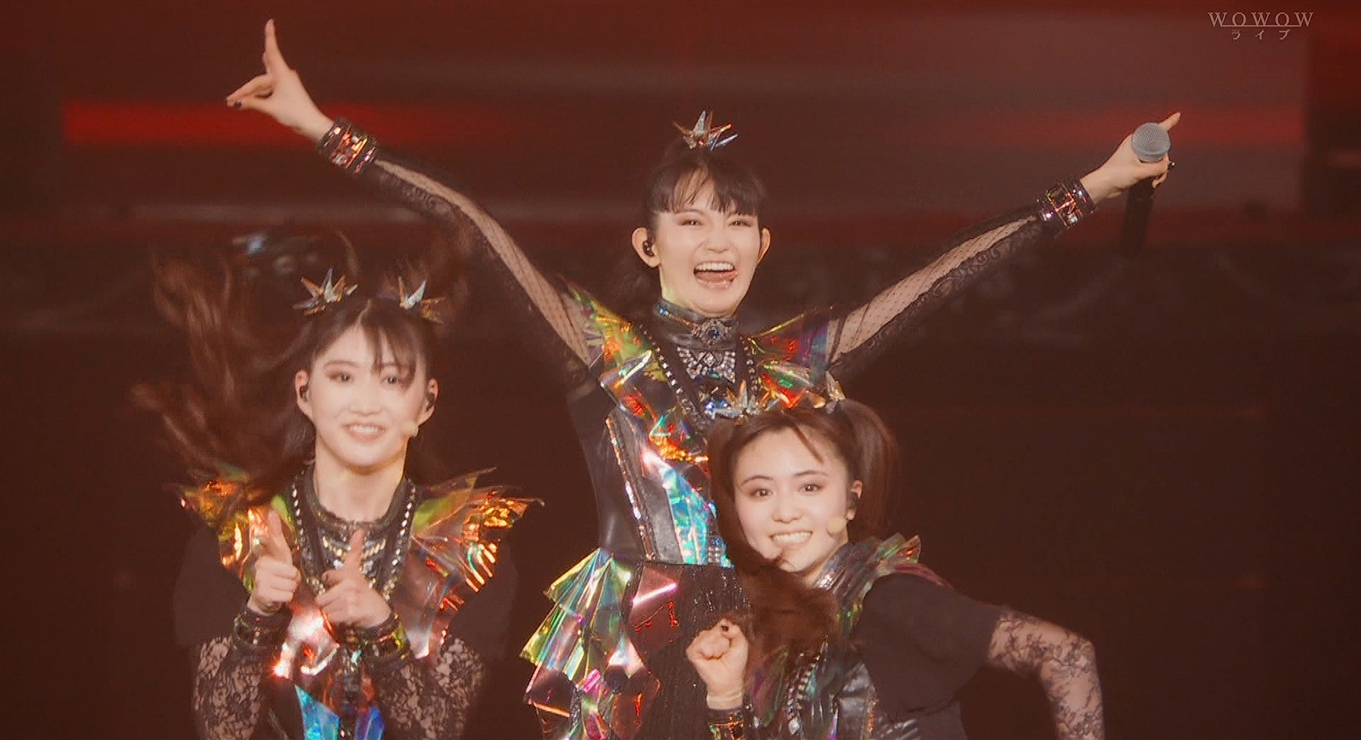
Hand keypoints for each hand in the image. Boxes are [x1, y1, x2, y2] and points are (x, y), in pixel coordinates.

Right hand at [225, 19, 334, 141]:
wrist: (311, 124)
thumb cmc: (294, 114)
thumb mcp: (270, 108)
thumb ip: (252, 103)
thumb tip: (235, 102)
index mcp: (282, 74)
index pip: (271, 51)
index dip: (270, 36)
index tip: (270, 22)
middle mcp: (284, 75)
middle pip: (259, 80)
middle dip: (245, 90)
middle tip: (229, 100)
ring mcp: (285, 82)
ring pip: (262, 85)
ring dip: (250, 94)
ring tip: (233, 102)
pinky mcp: (285, 90)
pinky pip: (267, 90)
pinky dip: (258, 96)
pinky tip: (246, 99)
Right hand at [246, 509, 299, 614]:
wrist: (264, 598)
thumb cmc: (276, 572)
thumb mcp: (279, 553)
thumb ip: (276, 534)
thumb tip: (272, 511)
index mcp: (264, 556)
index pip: (271, 548)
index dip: (270, 546)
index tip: (263, 538)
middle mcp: (260, 566)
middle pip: (293, 572)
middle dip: (294, 578)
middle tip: (285, 579)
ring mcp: (260, 580)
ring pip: (292, 584)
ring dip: (291, 588)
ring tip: (282, 587)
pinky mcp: (262, 594)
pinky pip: (288, 595)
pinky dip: (287, 597)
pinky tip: (278, 596)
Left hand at [315, 528, 391, 629]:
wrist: (378, 612)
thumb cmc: (364, 591)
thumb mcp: (357, 571)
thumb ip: (355, 551)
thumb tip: (360, 530)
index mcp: (349, 574)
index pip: (327, 577)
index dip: (329, 583)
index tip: (340, 586)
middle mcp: (349, 585)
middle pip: (321, 598)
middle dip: (329, 602)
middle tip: (341, 601)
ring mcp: (349, 599)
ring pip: (325, 609)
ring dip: (333, 612)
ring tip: (344, 608)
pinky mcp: (350, 613)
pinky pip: (331, 618)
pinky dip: (337, 620)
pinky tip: (346, 616)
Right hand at [684, 618, 748, 709]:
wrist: (728, 680)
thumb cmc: (735, 664)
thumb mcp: (741, 645)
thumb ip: (737, 631)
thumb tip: (728, 626)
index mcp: (719, 633)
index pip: (722, 623)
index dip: (727, 632)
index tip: (731, 643)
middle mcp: (709, 636)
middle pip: (715, 629)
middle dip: (722, 642)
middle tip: (724, 652)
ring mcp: (700, 643)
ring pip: (707, 636)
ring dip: (716, 648)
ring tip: (717, 656)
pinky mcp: (692, 651)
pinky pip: (699, 644)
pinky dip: (707, 651)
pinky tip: (709, 657)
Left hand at [1080, 112, 1179, 202]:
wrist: (1103, 186)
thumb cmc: (1116, 175)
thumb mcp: (1139, 171)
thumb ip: (1156, 168)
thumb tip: (1166, 166)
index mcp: (1136, 141)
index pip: (1156, 130)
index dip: (1169, 122)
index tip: (1178, 115)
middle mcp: (1138, 146)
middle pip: (1161, 150)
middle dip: (1164, 164)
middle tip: (1159, 174)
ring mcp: (1139, 156)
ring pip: (1158, 161)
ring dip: (1160, 172)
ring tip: (1154, 182)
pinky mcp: (1138, 166)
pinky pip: (1153, 168)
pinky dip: (1156, 176)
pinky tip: (1152, 184)